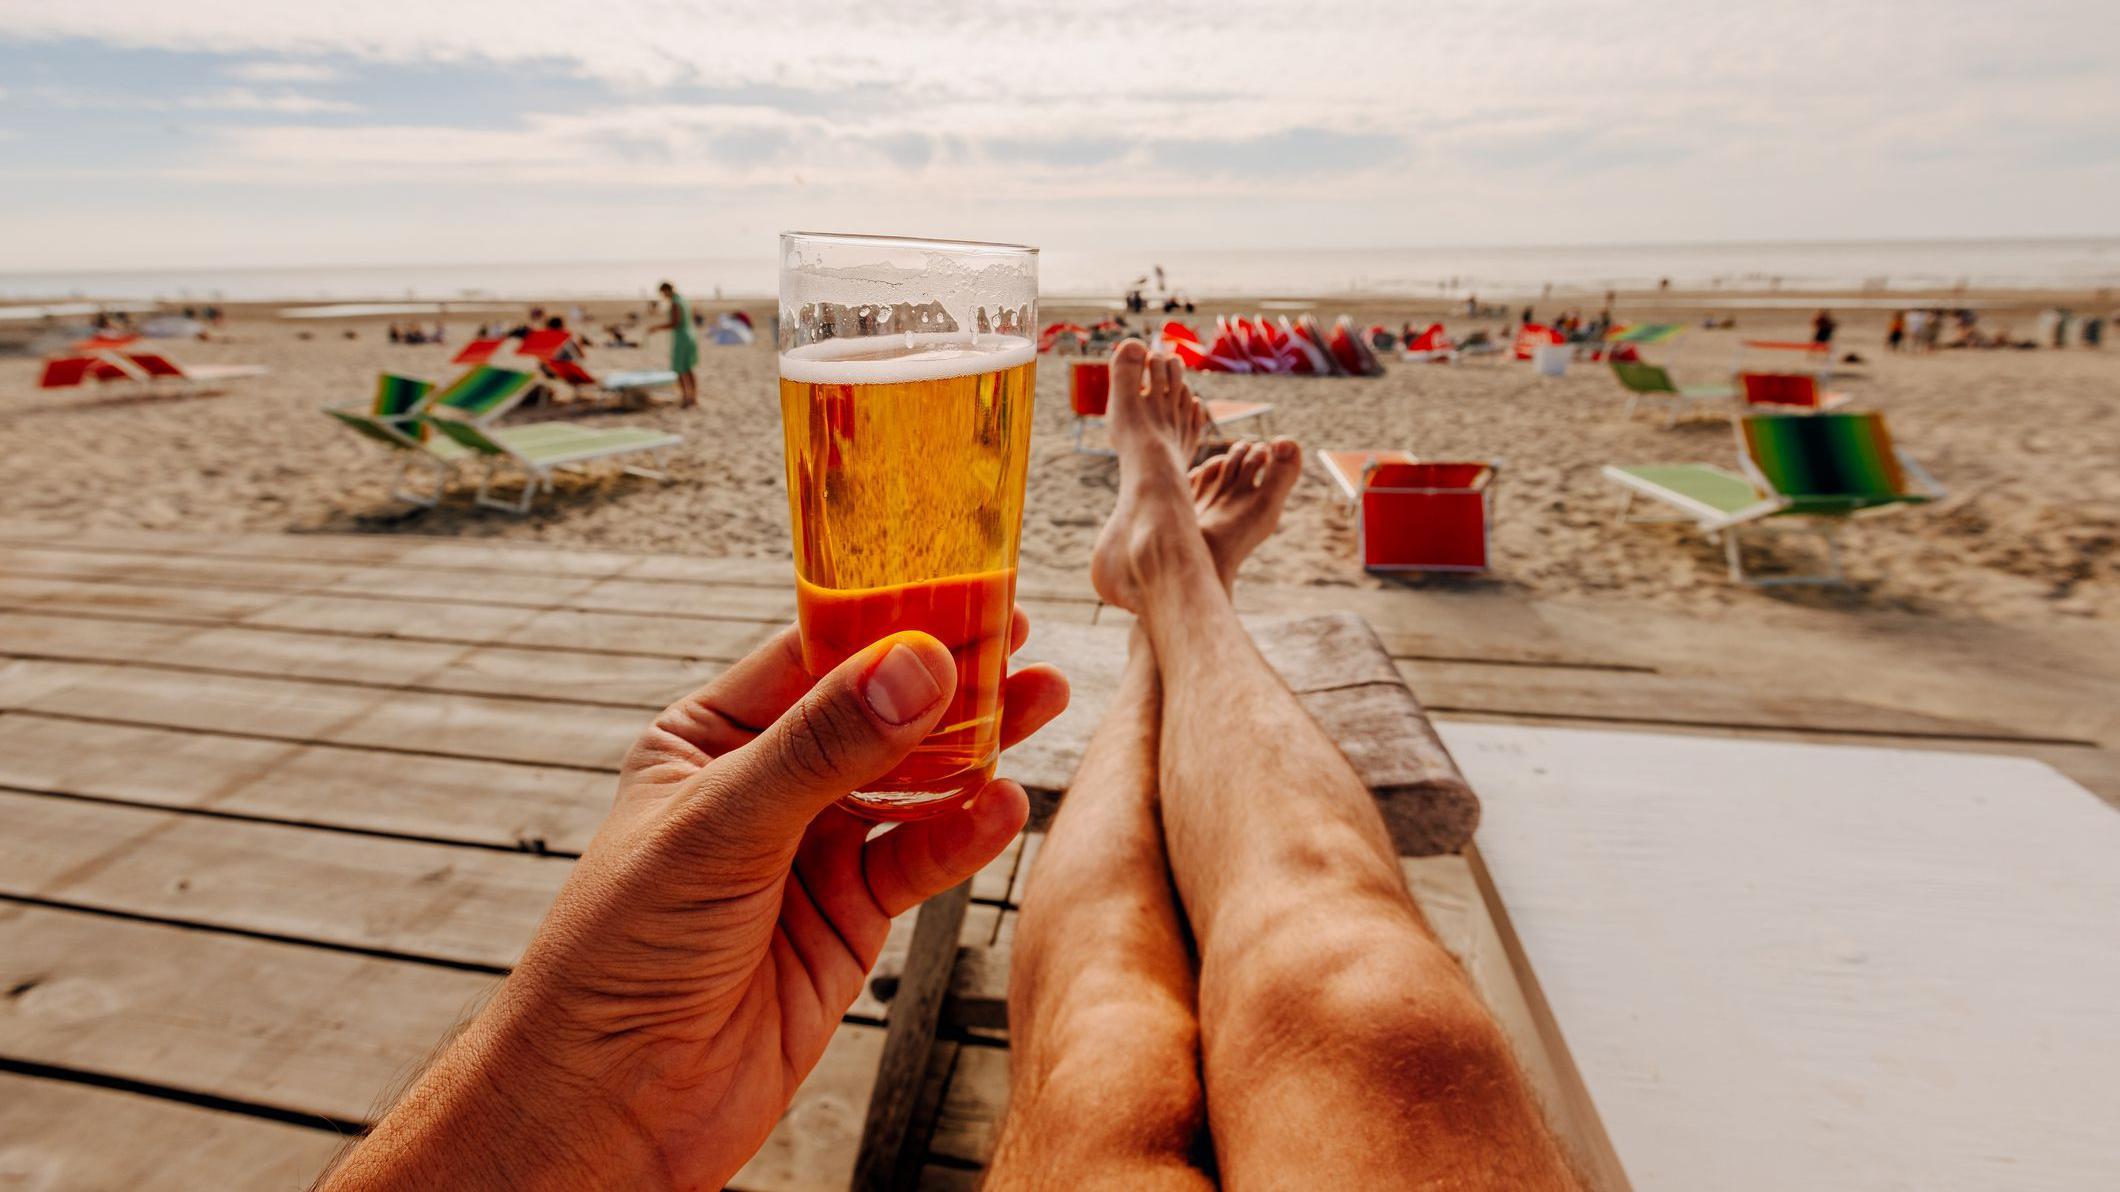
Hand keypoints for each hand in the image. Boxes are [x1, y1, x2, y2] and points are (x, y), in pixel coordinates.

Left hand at [321, 615, 1067, 1190]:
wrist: (612, 1101)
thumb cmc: (619, 952)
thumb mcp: (719, 827)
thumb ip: (824, 747)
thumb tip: (914, 667)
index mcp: (709, 738)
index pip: (812, 655)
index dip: (890, 623)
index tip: (963, 593)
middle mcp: (766, 786)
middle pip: (876, 713)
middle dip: (949, 677)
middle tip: (1019, 637)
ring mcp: (812, 852)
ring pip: (911, 782)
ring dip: (975, 747)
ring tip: (1039, 701)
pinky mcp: (850, 918)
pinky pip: (919, 859)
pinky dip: (964, 833)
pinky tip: (1003, 806)